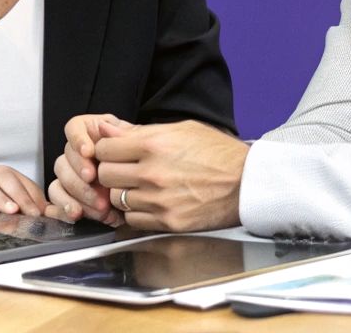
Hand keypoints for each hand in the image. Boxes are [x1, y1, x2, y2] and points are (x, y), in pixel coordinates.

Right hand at [44, 113, 133, 225]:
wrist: (149, 190)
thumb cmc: (144, 163)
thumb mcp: (140, 145)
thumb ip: (123, 137)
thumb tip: (105, 127)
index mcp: (93, 133)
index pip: (74, 128)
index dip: (78, 139)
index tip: (89, 151)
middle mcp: (78, 153)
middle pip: (65, 158)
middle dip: (80, 175)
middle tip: (95, 183)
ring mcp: (71, 176)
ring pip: (60, 181)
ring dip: (77, 195)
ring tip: (100, 208)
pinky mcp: (68, 196)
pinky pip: (57, 201)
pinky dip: (65, 208)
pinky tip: (78, 214)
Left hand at [91, 119, 248, 231]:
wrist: (247, 183)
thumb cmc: (217, 153)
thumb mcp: (181, 129)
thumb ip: (138, 131)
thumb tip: (106, 128)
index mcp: (154, 144)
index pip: (103, 149)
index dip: (106, 150)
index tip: (114, 153)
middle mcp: (152, 172)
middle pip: (105, 175)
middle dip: (111, 172)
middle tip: (125, 171)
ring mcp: (159, 200)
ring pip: (116, 200)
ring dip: (124, 194)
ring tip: (140, 188)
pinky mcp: (168, 222)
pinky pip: (133, 220)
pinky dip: (137, 213)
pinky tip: (151, 203)